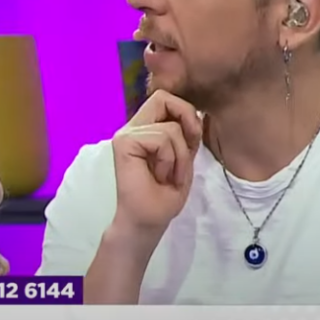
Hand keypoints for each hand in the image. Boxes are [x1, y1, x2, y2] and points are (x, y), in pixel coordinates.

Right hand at [110, 90, 203, 231]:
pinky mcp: (124, 143)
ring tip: (168, 175)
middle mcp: (133, 127)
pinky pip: (161, 139)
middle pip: (163, 98)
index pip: (166, 100)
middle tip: (189, 148)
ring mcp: (126, 134)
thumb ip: (185, 134)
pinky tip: (159, 176)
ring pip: (170, 127)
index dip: (185, 113)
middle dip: (186, 120)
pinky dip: (169, 160)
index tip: (192, 141)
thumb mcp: (183, 158)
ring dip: (179, 156)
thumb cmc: (164, 196)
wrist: (148, 221)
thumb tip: (196, 113)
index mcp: (145, 129)